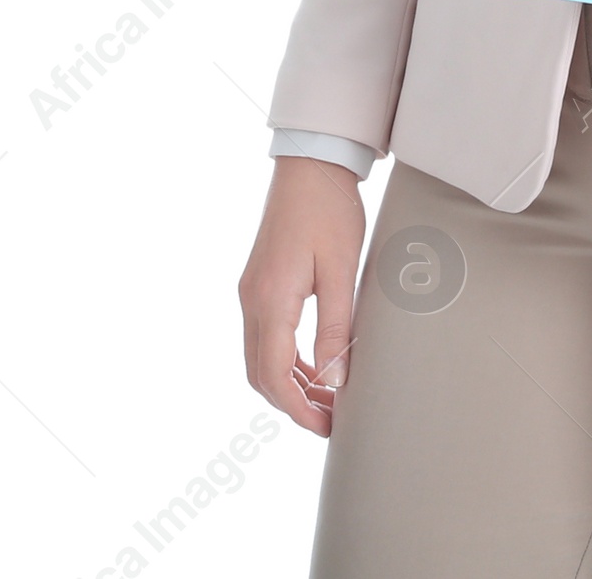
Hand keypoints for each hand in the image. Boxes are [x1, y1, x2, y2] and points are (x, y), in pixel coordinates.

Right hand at [239, 156, 364, 436]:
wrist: (311, 163)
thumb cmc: (330, 210)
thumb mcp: (340, 270)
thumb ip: (335, 327)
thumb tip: (334, 382)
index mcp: (270, 300)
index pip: (275, 376)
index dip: (299, 410)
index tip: (328, 428)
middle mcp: (251, 300)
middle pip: (261, 375)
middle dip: (293, 404)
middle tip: (332, 420)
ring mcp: (251, 292)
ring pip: (260, 359)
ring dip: (290, 384)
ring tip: (329, 397)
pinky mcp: (259, 283)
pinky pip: (265, 337)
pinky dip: (286, 360)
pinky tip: (316, 363)